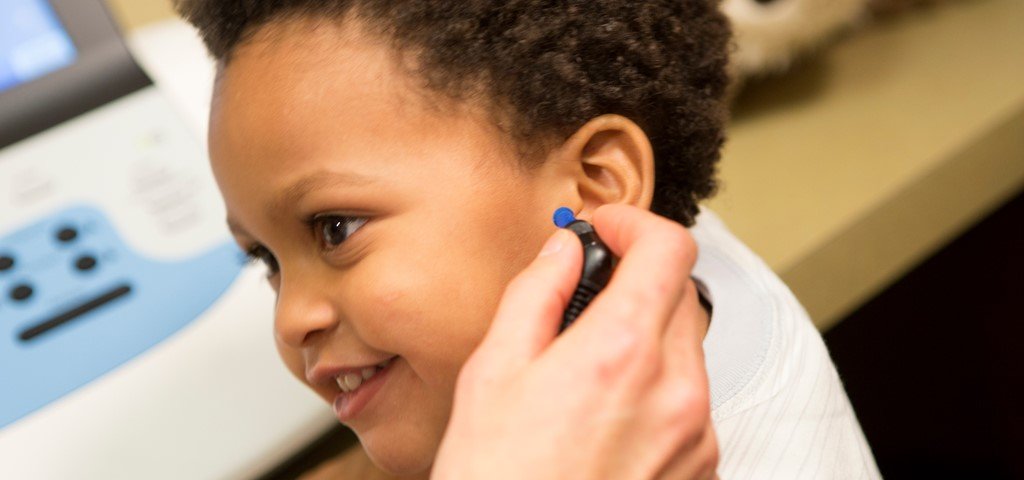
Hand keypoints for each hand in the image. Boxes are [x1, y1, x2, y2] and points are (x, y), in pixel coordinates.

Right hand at [432, 204, 717, 479]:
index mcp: (620, 352)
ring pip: (688, 348)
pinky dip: (659, 386)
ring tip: (588, 369)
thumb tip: (564, 248)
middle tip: (585, 298)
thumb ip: (537, 291)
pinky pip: (692, 399)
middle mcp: (675, 390)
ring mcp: (695, 433)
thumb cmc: (498, 477)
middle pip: (680, 294)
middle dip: (637, 281)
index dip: (635, 223)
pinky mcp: (701, 466)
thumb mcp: (495, 370)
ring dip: (648, 336)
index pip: (669, 248)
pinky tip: (608, 413)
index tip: (607, 229)